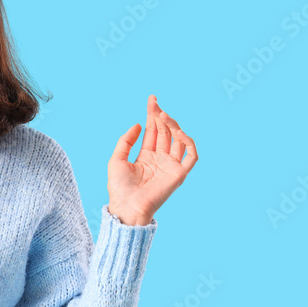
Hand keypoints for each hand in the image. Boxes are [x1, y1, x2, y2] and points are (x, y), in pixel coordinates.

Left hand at [107, 95, 197, 224]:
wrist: (127, 206)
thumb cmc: (119, 187)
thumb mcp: (116, 159)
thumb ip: (126, 141)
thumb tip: (138, 124)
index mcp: (146, 156)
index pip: (153, 131)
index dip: (153, 115)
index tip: (151, 100)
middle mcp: (160, 159)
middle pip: (164, 132)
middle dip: (161, 116)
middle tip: (156, 104)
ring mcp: (170, 166)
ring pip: (177, 140)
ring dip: (172, 125)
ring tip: (163, 116)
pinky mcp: (179, 174)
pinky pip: (191, 156)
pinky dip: (188, 143)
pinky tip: (177, 132)